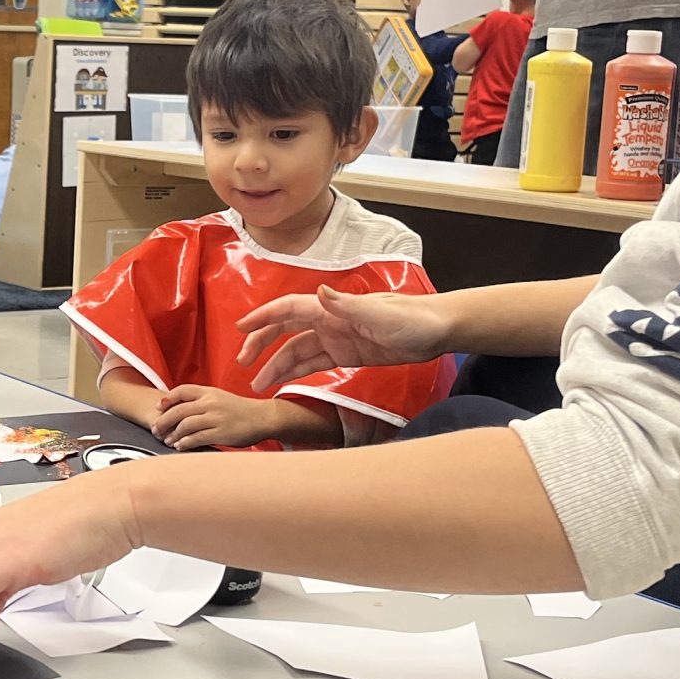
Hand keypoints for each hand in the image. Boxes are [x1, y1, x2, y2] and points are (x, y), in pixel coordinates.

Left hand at [152, 384, 275, 451]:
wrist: (262, 417)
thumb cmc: (240, 410)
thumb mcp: (220, 398)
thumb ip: (202, 401)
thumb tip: (180, 409)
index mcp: (209, 392)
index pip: (181, 391)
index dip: (167, 399)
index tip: (158, 408)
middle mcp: (211, 403)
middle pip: (178, 410)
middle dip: (163, 421)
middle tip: (156, 430)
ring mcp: (215, 418)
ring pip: (185, 425)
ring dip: (173, 434)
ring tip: (167, 440)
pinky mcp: (220, 433)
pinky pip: (196, 438)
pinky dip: (184, 443)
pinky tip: (180, 446)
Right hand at [235, 285, 454, 390]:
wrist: (438, 330)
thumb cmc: (414, 317)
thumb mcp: (380, 313)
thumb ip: (347, 305)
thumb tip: (319, 293)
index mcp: (332, 308)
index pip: (288, 309)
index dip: (263, 317)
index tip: (241, 329)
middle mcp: (329, 320)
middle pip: (285, 330)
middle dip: (261, 343)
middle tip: (242, 363)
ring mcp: (337, 337)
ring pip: (296, 351)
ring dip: (276, 365)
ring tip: (257, 384)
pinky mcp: (347, 354)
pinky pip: (314, 363)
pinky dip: (296, 371)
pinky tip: (282, 382)